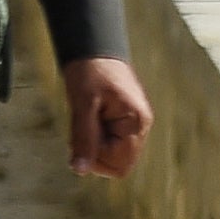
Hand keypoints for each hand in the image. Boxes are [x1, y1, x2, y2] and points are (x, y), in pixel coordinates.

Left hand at [58, 53, 152, 179]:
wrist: (93, 48)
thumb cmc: (90, 71)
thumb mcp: (82, 105)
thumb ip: (83, 138)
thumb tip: (79, 170)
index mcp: (136, 123)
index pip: (120, 165)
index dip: (96, 160)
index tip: (81, 140)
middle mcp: (140, 127)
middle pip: (118, 162)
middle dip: (95, 152)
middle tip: (81, 127)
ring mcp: (132, 124)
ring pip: (112, 152)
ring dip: (94, 144)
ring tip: (85, 118)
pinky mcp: (123, 120)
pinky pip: (109, 140)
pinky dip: (95, 136)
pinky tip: (88, 118)